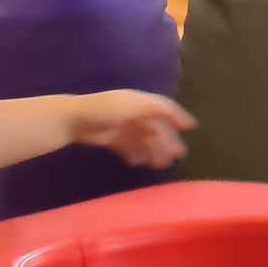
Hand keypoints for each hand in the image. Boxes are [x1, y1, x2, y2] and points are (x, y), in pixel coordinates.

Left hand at [69, 91, 193, 168]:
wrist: (76, 119)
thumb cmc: (106, 109)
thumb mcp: (136, 105)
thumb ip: (160, 110)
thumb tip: (185, 120)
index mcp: (140, 101)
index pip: (164, 108)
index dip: (178, 117)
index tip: (192, 128)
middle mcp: (133, 112)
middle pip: (155, 128)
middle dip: (166, 142)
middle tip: (176, 157)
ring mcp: (123, 126)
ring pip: (143, 140)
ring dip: (152, 151)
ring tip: (159, 165)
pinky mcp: (113, 139)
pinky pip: (129, 148)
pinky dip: (136, 155)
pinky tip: (139, 163)